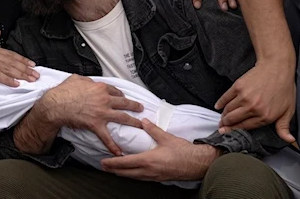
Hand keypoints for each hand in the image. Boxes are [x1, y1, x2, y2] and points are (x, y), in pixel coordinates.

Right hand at [0, 29, 38, 86]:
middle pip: (11, 61)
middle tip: (36, 75)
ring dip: (20, 74)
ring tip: (30, 80)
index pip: (9, 54)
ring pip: (7, 67)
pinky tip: (15, 84)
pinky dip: (7, 79)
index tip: (32, 64)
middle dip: (25, 68)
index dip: (22, 59)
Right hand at [44, 75, 143, 155]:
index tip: (123, 97)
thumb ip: (86, 80)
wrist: (56, 105)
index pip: (115, 91)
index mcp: (100, 88)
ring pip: (123, 117)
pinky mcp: (96, 125)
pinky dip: (113, 145)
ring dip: (133, 122)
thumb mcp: (76, 79)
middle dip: (134, 106)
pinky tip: (119, 151)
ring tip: (140, 125)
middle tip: (140, 108)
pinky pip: (107, 137)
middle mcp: (104, 99)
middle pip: (124, 102)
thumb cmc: (63, 92)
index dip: (121, 95)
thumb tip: (87, 81)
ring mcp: (102, 112)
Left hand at [101, 119, 219, 180]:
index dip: (112, 163)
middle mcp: (148, 171)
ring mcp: (153, 177)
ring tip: (114, 170)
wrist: (197, 164)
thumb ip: (153, 129)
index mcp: (148, 160)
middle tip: (103, 167)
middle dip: (113, 170)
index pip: (125, 163)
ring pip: (133, 177)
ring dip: (122, 173)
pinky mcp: (158, 178)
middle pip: (126, 173)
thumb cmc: (183, 151)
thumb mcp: (166, 137)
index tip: (103, 162)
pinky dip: (132, 175)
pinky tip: (132, 172)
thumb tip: (143, 121)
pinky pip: (141, 178)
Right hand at [214, 59, 295, 142]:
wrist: (277, 68)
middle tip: (221, 127)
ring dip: (223, 115)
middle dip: (225, 125)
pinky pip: (225, 98)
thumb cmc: (284, 89)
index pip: (244, 127)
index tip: (227, 132)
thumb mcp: (288, 110)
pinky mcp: (237, 87)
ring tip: (222, 118)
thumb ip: (284, 127)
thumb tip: (289, 140)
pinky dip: (220, 103)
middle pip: (232, 120)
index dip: (234, 130)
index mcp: (264, 116)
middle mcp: (252, 108)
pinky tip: (218, 106)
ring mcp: (244, 97)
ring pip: (228, 110)